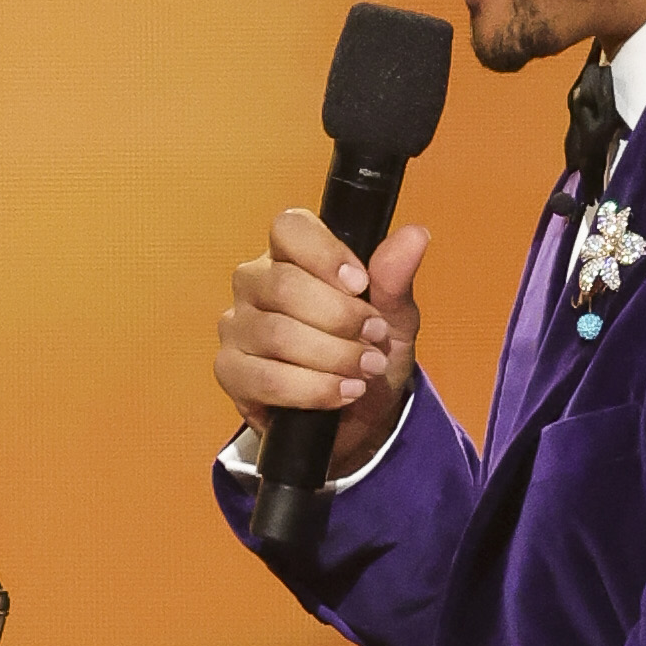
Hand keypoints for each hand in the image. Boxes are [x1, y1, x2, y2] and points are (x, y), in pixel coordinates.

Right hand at [216, 210, 430, 474]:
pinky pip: (265, 378)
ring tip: (365, 371)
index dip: (325, 254)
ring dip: (332, 356)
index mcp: (291, 254)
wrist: (359, 416)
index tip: (361, 284)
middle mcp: (254, 283)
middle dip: (339, 316)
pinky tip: (341, 393)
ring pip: (276, 334)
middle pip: (283, 285)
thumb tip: (415, 236)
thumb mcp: (394, 318)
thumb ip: (395, 279)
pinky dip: (312, 389)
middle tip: (374, 337)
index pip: (290, 229)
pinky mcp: (230, 372)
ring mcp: (237, 327)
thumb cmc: (368, 352)